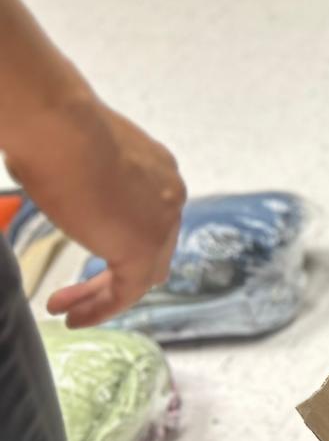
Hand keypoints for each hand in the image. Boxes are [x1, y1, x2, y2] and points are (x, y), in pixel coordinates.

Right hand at [5, 95, 184, 327]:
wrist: (59, 124)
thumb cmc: (53, 129)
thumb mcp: (74, 155)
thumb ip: (77, 176)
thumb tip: (47, 176)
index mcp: (157, 170)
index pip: (150, 217)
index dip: (117, 239)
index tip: (84, 247)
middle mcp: (169, 193)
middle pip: (152, 248)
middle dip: (113, 273)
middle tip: (75, 292)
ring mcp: (163, 220)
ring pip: (143, 273)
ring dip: (105, 294)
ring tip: (68, 310)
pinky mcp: (143, 247)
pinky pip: (128, 290)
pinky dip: (104, 307)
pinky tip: (75, 317)